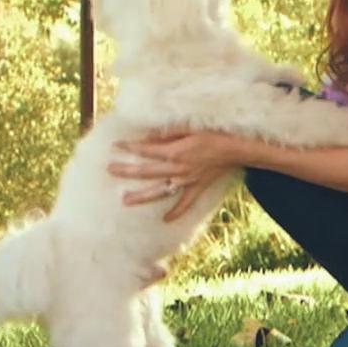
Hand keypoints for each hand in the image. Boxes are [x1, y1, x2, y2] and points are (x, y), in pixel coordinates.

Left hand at [110, 129, 245, 220]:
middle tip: (110, 170)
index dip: (130, 147)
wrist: (237, 148)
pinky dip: (176, 212)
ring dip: (142, 196)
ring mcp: (186, 180)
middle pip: (147, 171)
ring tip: (125, 200)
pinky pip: (185, 203)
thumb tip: (149, 134)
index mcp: (174, 151)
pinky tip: (166, 219)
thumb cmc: (214, 134)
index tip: (115, 146)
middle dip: (127, 170)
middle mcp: (177, 168)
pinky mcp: (197, 187)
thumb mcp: (190, 127)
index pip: (146, 149)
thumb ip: (168, 132)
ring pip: (160, 190)